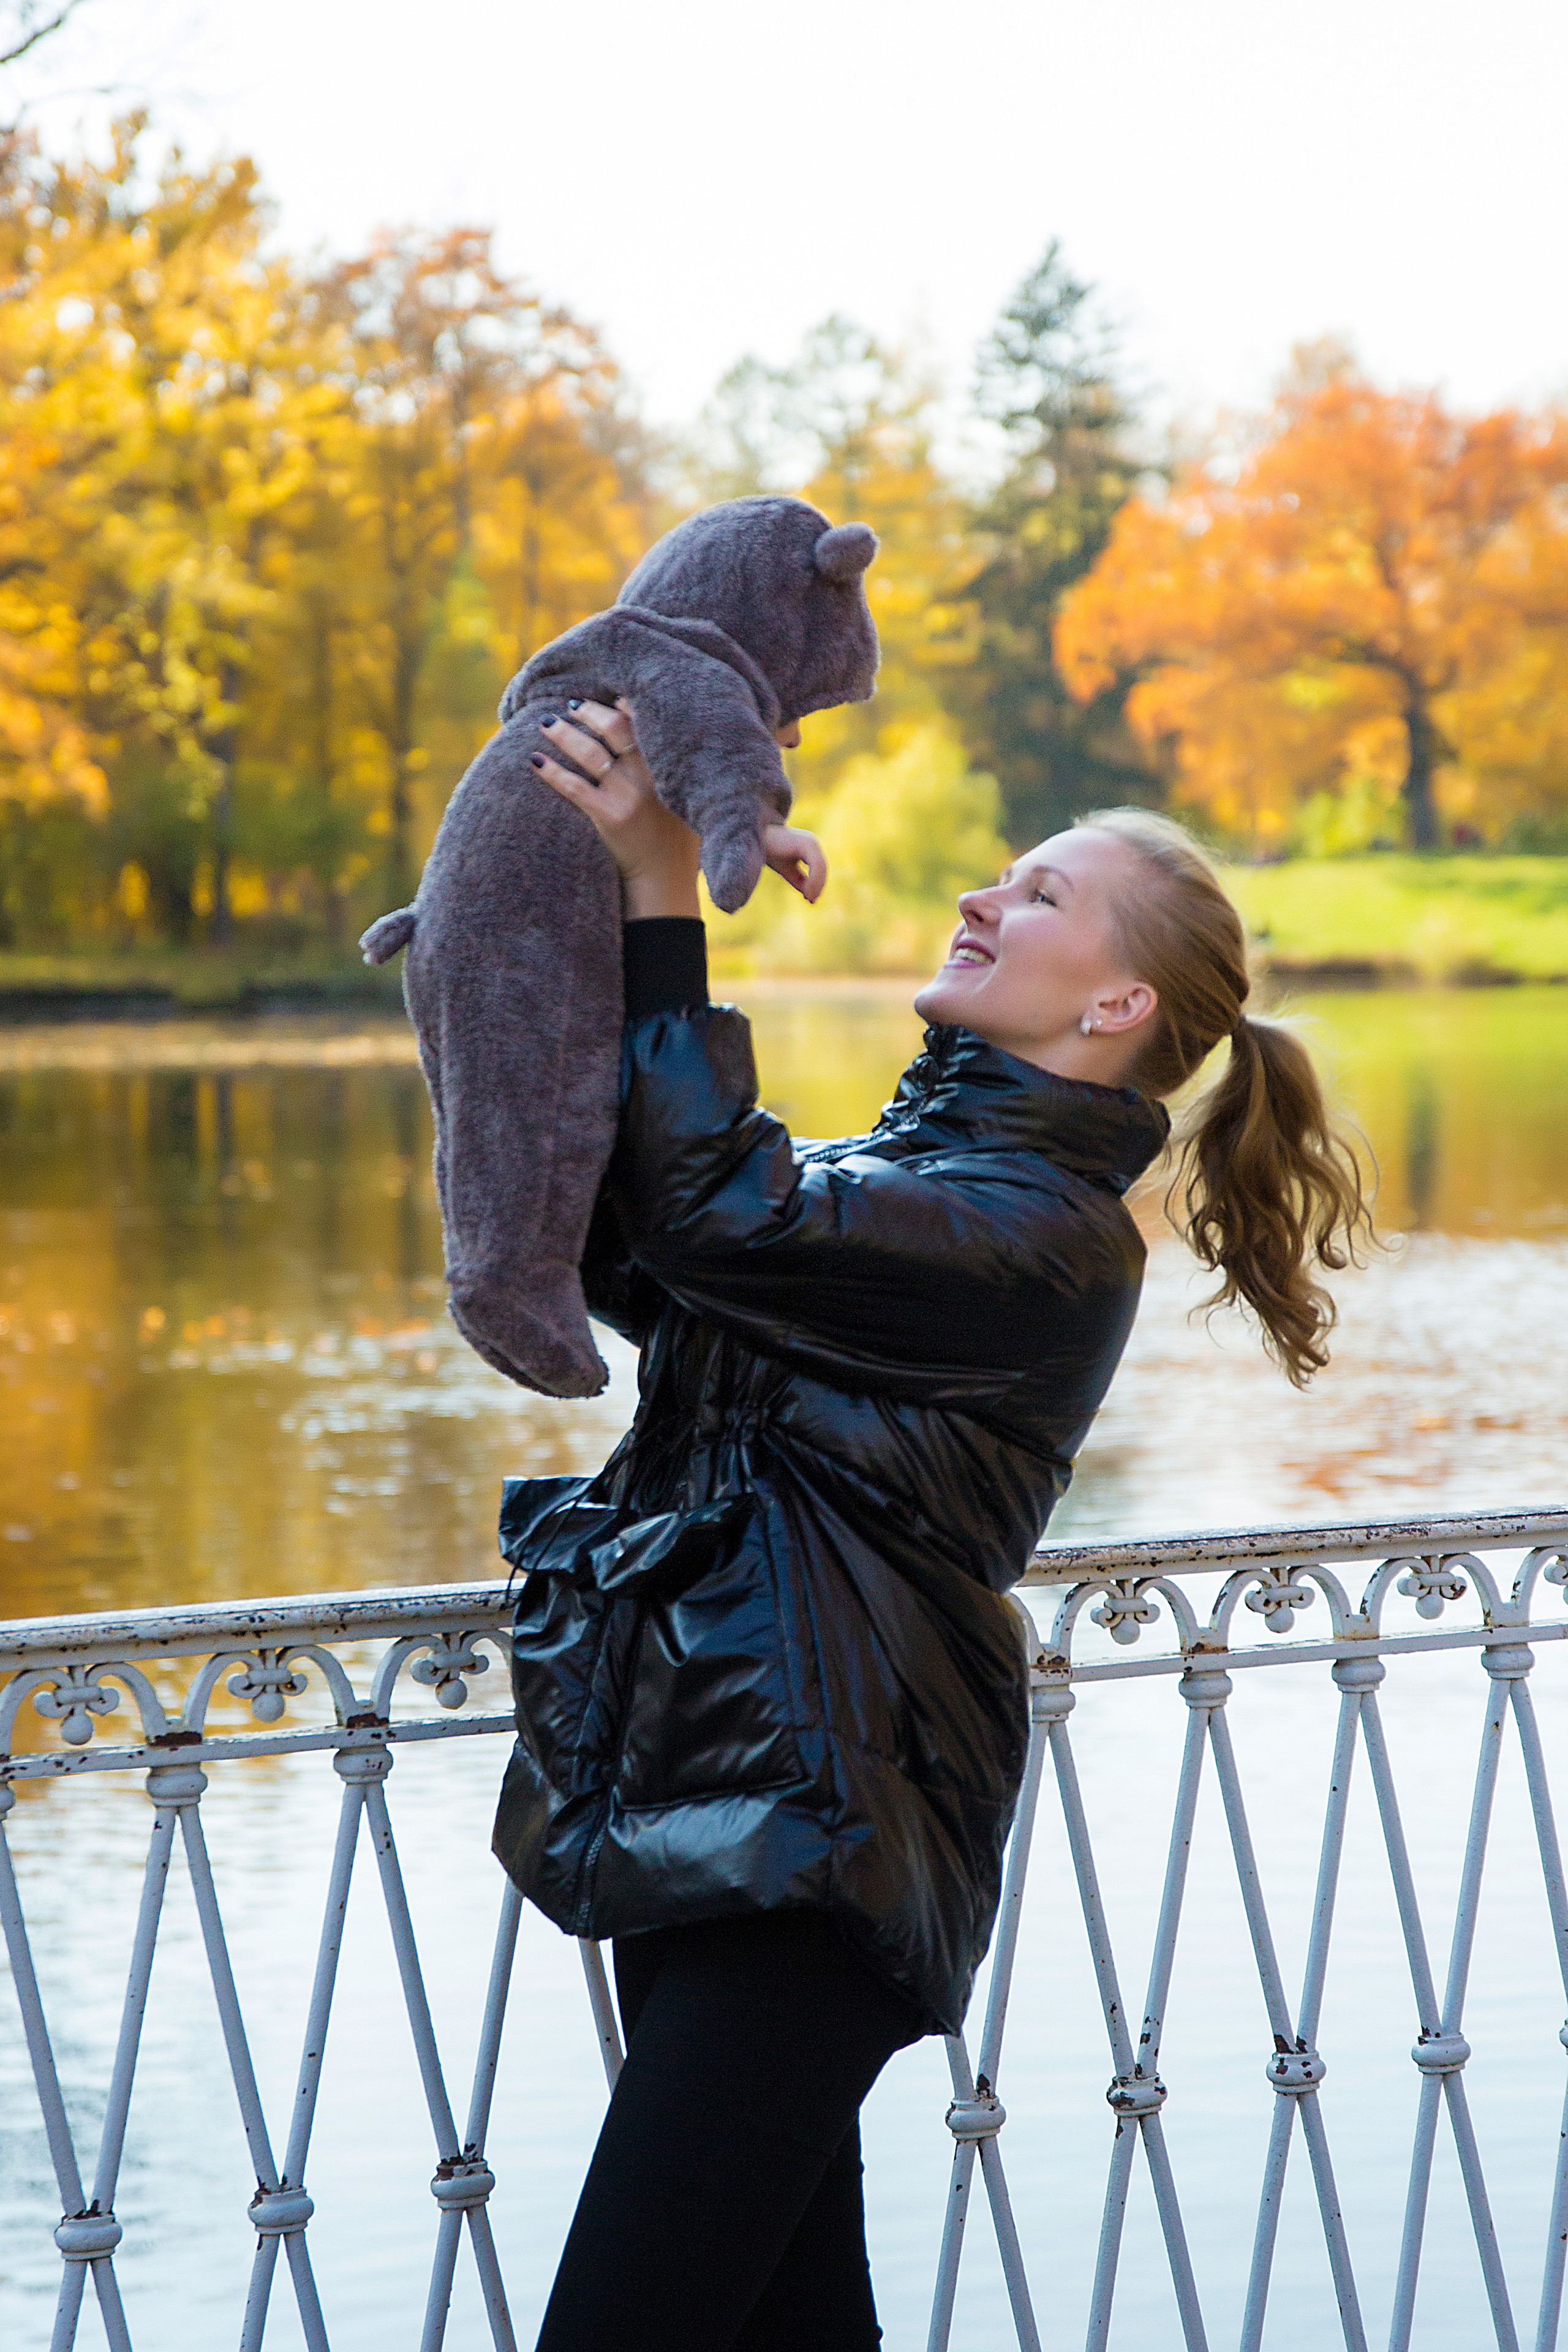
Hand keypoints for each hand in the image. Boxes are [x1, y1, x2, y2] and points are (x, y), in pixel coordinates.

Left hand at [531, 699, 700, 917]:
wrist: (664, 878)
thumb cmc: (672, 835)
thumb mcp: (680, 793)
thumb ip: (664, 764)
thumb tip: (637, 726)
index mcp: (667, 765)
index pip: (642, 720)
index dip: (619, 703)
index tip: (604, 694)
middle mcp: (650, 775)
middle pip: (613, 727)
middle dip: (588, 711)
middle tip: (570, 704)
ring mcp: (629, 796)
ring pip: (589, 752)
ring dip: (563, 733)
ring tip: (545, 722)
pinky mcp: (609, 816)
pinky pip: (574, 786)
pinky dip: (551, 771)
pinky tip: (535, 761)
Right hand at [763, 823, 827, 903]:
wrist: (755, 837)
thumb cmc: (768, 850)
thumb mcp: (786, 869)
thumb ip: (799, 880)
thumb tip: (810, 897)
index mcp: (808, 847)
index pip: (819, 867)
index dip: (817, 884)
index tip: (810, 899)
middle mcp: (812, 843)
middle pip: (822, 868)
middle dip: (818, 886)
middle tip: (811, 901)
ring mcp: (811, 842)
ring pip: (821, 868)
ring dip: (816, 885)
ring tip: (808, 898)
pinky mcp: (807, 845)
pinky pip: (816, 866)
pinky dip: (813, 881)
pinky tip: (806, 893)